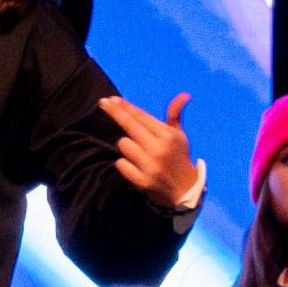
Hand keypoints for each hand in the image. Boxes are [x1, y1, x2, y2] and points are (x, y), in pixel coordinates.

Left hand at [100, 92, 200, 209]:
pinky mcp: (142, 181)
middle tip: (102, 102)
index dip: (125, 106)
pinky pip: (120, 164)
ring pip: (123, 144)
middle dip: (114, 112)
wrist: (185, 191)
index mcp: (168, 136)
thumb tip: (185, 94)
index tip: (111, 99)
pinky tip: (135, 165)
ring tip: (139, 152)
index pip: (141, 116)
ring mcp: (150, 166)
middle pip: (129, 125)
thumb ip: (175, 114)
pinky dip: (124, 163)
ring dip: (127, 146)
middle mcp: (159, 149)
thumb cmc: (178, 157)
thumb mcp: (179, 136)